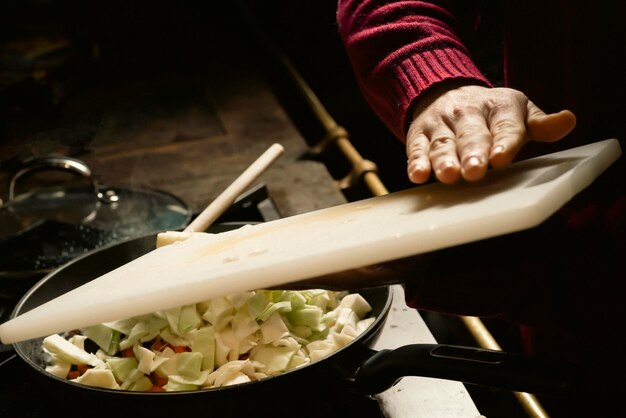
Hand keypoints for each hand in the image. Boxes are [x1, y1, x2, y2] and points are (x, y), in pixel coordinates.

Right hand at [406, 84, 576, 183]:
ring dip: (444, 160)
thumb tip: (568, 121)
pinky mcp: (420, 135)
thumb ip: (541, 124)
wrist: (444, 92)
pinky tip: (418, 176)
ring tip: (448, 175)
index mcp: (499, 106)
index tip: (501, 158)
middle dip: (472, 153)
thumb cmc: (490, 114)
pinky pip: (417, 148)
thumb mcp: (518, 113)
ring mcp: (442, 124)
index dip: (503, 141)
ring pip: (443, 144)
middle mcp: (468, 113)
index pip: (505, 125)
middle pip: (471, 135)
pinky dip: (416, 162)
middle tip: (474, 171)